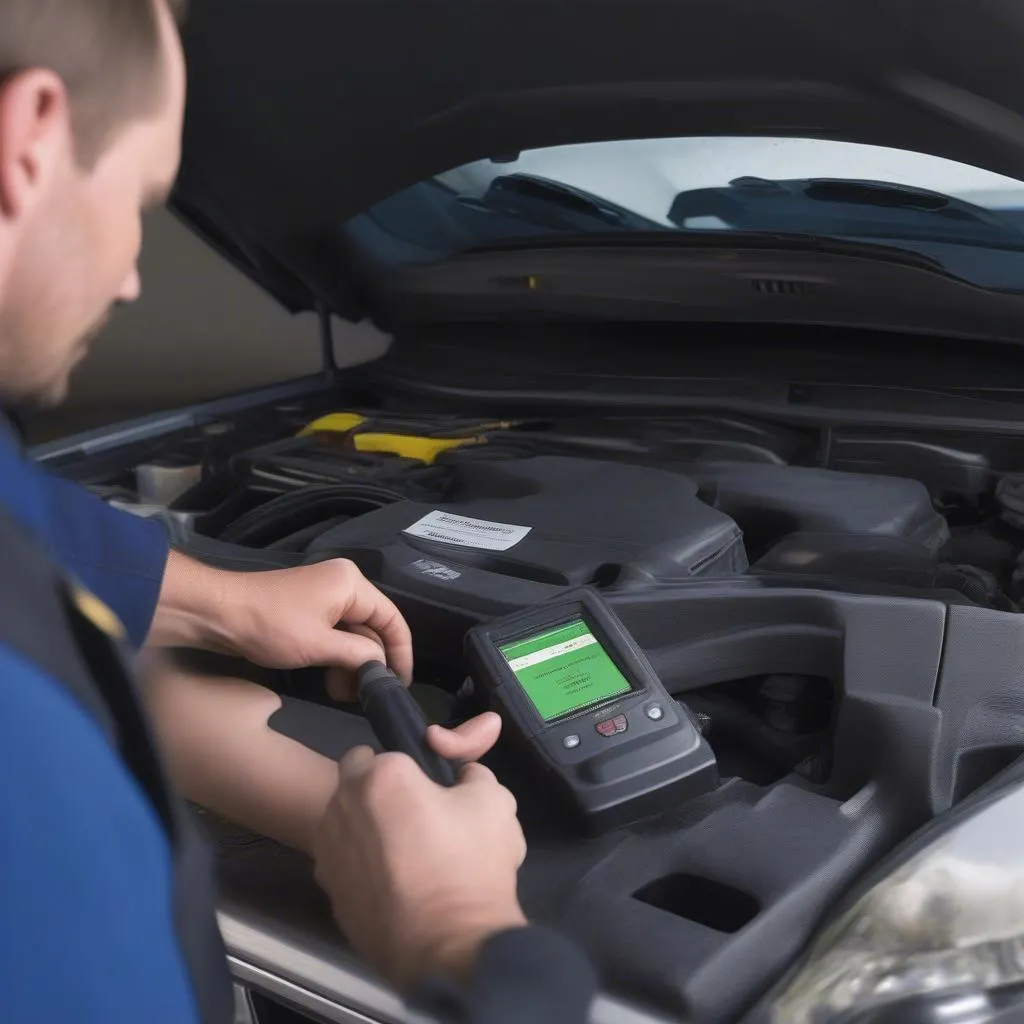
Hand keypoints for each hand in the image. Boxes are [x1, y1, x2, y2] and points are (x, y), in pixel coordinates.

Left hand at [153, 553, 413, 698]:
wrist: (216, 613)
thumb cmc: (270, 626)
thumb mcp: (319, 646)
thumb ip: (358, 654)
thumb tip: (381, 666)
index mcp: (352, 584)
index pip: (392, 619)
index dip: (401, 653)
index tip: (400, 684)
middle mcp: (344, 584)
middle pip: (373, 627)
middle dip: (369, 663)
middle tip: (362, 695)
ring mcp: (325, 595)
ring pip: (353, 634)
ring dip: (351, 664)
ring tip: (340, 692)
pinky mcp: (308, 608)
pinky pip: (335, 633)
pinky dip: (335, 656)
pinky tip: (329, 679)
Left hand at [313, 712, 527, 990]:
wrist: (450, 949)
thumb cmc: (470, 867)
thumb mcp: (494, 803)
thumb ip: (474, 772)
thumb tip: (464, 772)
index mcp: (380, 775)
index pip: (388, 751)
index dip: (415, 768)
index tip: (435, 788)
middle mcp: (341, 806)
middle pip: (356, 781)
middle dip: (381, 788)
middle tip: (419, 814)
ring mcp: (327, 853)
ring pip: (345, 821)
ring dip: (367, 825)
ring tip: (408, 852)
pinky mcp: (329, 893)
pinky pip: (344, 862)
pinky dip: (362, 865)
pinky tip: (395, 884)